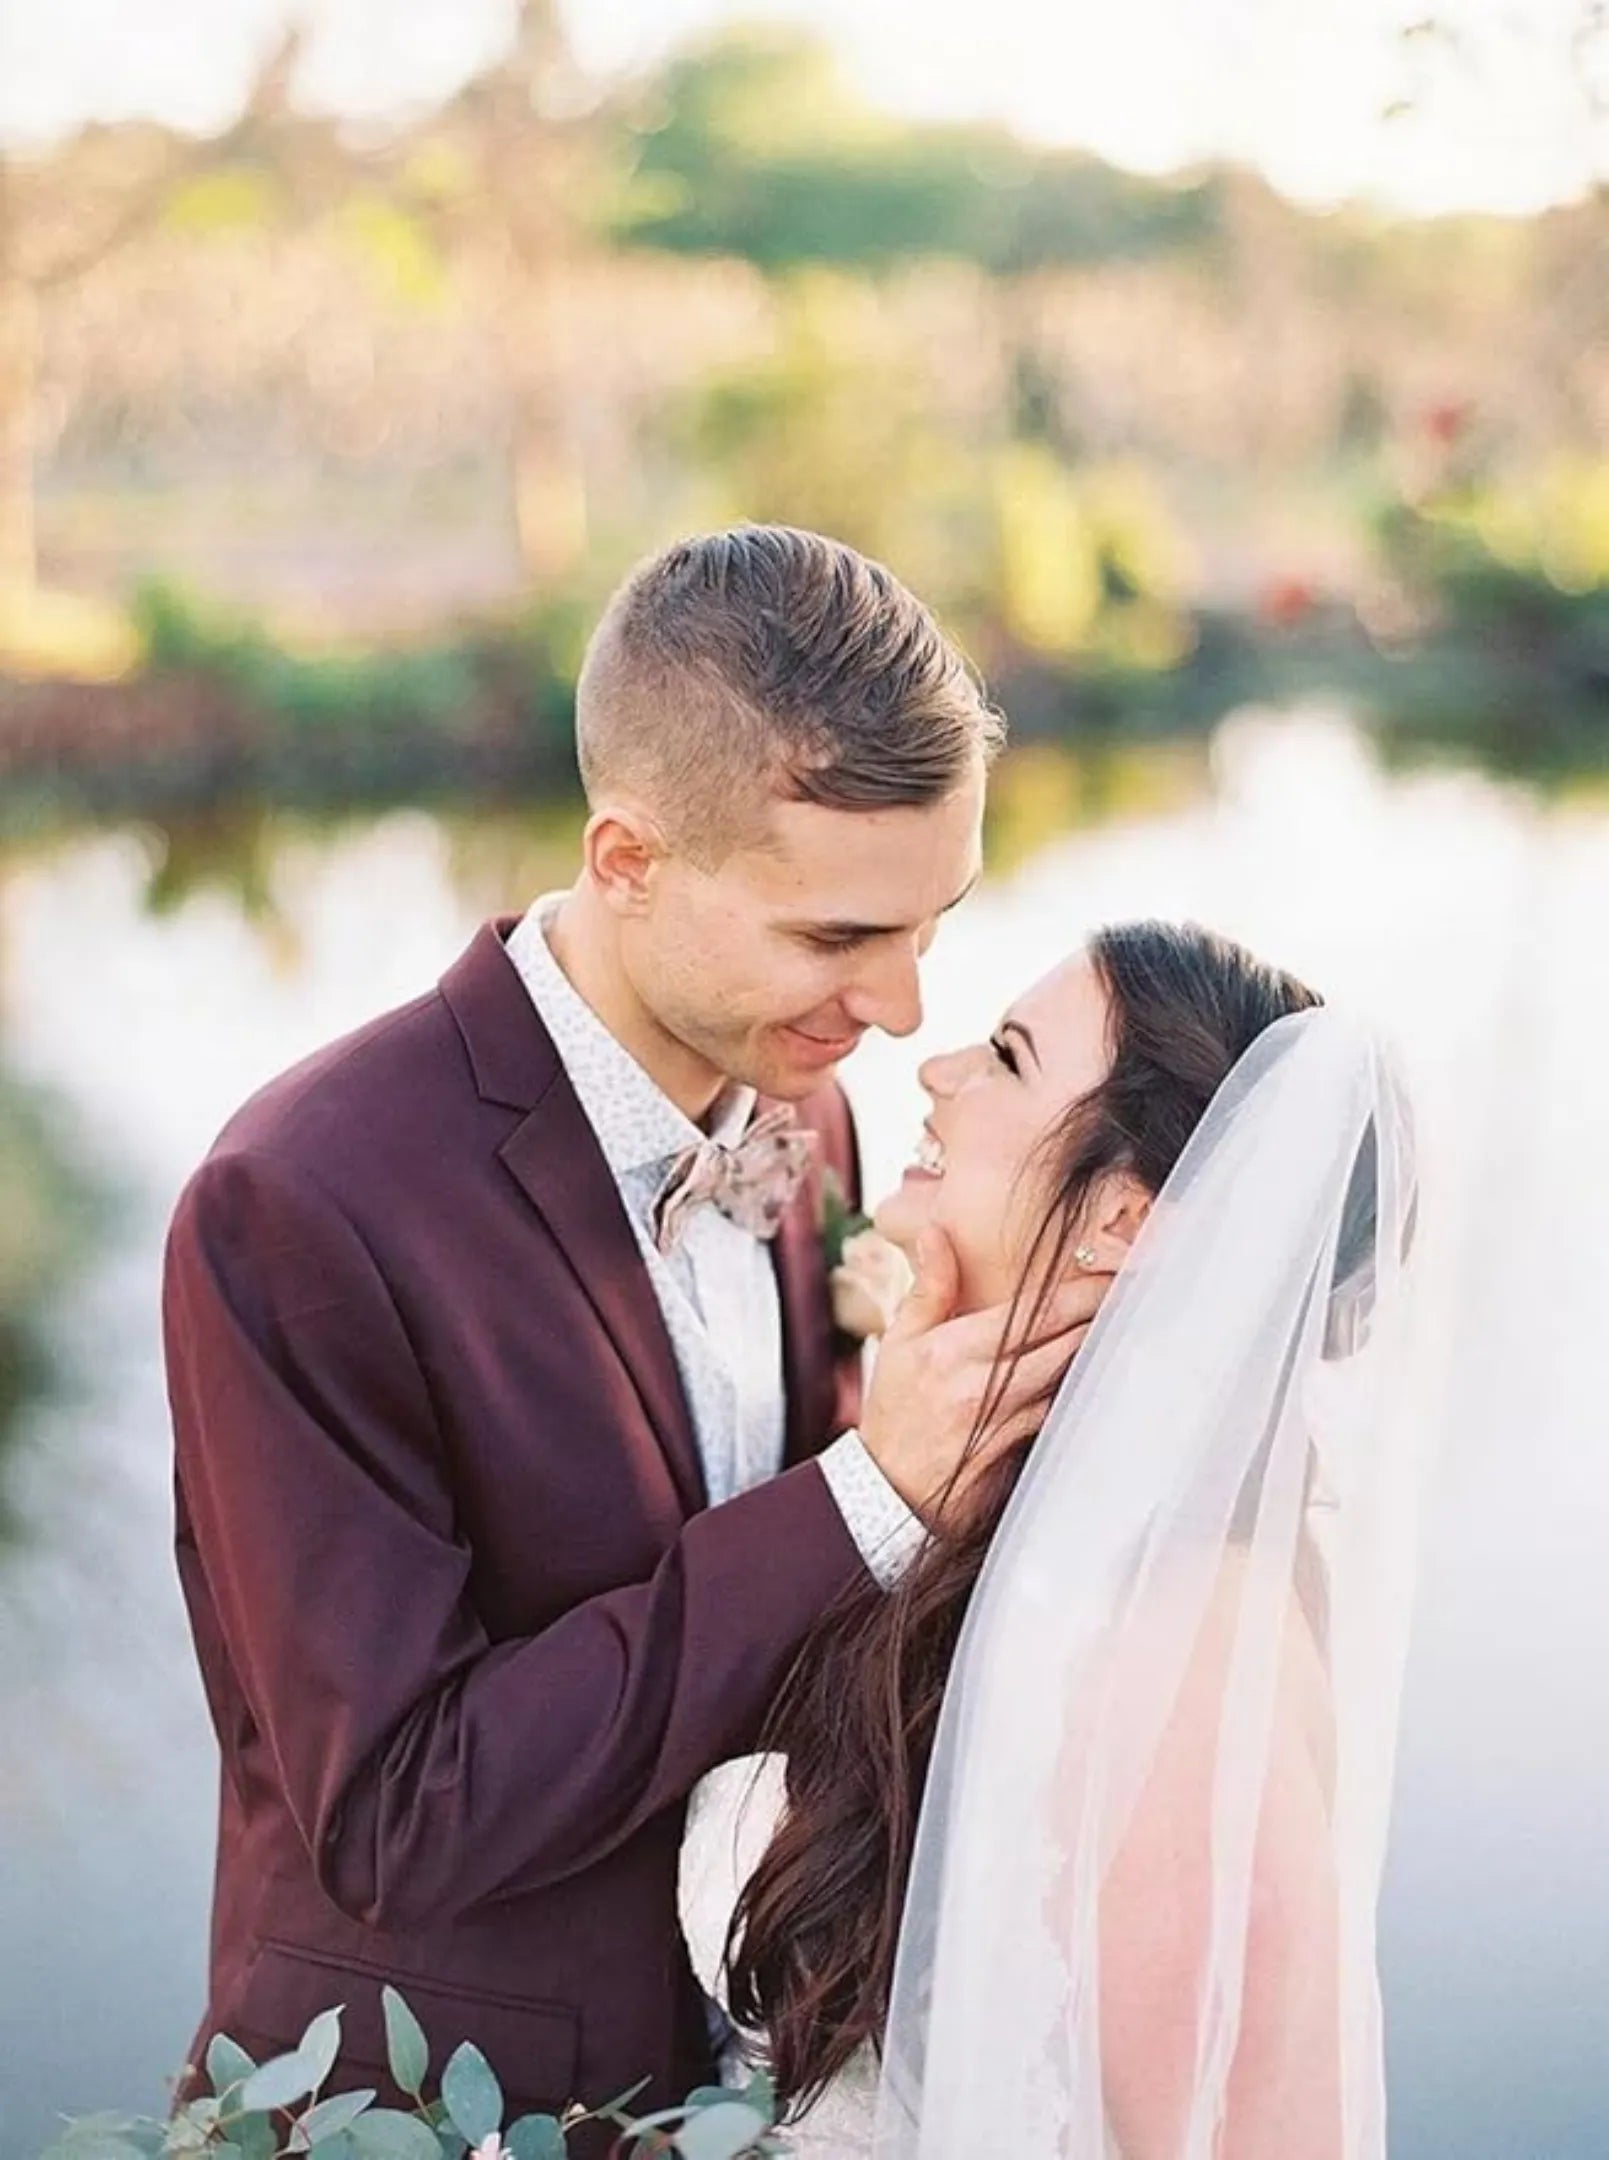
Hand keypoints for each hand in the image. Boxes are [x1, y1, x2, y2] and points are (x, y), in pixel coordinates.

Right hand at [859, 1226, 1112, 1520]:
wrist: (892, 1488)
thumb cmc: (897, 1409)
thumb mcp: (900, 1342)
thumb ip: (929, 1287)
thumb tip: (937, 1231)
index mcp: (955, 1350)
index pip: (1033, 1313)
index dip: (1079, 1290)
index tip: (1110, 1268)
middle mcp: (984, 1384)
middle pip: (1064, 1342)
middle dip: (1101, 1313)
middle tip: (1135, 1288)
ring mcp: (1006, 1420)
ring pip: (1069, 1376)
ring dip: (1099, 1350)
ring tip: (1129, 1322)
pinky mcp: (1020, 1446)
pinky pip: (1062, 1409)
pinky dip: (1082, 1387)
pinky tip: (1105, 1371)